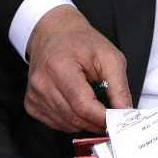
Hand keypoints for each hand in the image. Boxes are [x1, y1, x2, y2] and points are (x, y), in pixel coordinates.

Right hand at [25, 5, 132, 131]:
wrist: (55, 32)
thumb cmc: (80, 42)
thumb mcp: (109, 57)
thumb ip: (120, 88)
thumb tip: (126, 115)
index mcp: (59, 67)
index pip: (83, 106)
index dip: (103, 118)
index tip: (116, 121)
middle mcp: (42, 82)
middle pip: (75, 118)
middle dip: (96, 122)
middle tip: (110, 117)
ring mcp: (34, 94)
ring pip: (66, 125)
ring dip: (84, 122)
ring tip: (93, 105)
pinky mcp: (31, 102)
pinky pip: (56, 124)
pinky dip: (71, 120)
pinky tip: (77, 104)